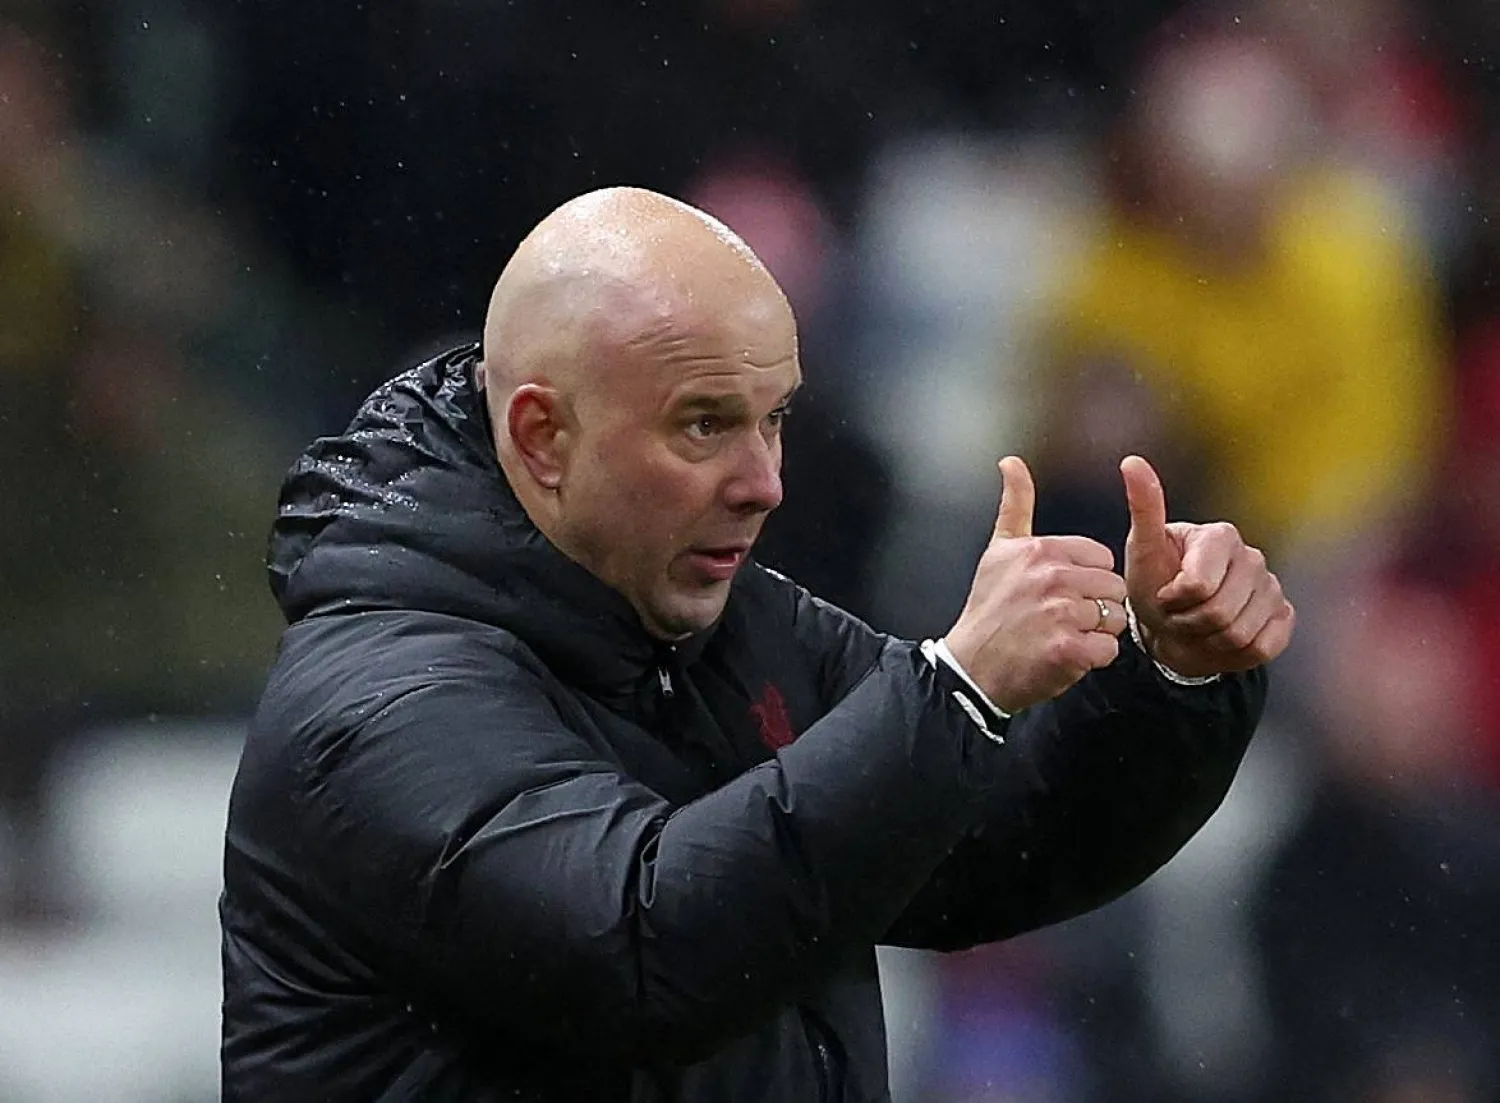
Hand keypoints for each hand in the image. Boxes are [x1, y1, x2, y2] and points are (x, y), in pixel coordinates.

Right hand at [945, 457, 1127, 713]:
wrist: (971, 668)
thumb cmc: (988, 612)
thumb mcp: (998, 552)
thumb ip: (1014, 505)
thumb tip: (1011, 462)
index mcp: (1040, 550)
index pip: (1101, 559)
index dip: (1085, 580)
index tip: (1058, 594)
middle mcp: (1051, 577)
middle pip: (1112, 588)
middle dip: (1094, 607)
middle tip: (1058, 620)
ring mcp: (1060, 614)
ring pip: (1114, 619)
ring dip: (1094, 633)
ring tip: (1060, 636)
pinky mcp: (1068, 649)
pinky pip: (1108, 649)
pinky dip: (1092, 659)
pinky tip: (1064, 655)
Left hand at [1120, 455, 1294, 677]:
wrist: (1170, 627)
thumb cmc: (1154, 584)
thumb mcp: (1142, 550)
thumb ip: (1143, 507)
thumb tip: (1131, 461)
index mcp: (1221, 536)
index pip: (1198, 585)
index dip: (1174, 600)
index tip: (1164, 594)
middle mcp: (1253, 557)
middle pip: (1220, 613)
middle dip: (1188, 622)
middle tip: (1177, 614)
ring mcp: (1272, 588)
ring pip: (1240, 634)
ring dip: (1207, 639)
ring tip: (1195, 625)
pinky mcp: (1284, 618)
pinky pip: (1262, 647)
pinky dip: (1234, 653)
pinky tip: (1219, 638)